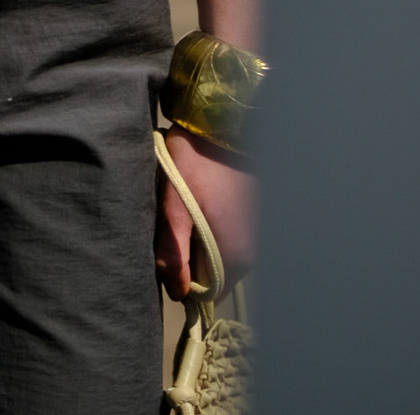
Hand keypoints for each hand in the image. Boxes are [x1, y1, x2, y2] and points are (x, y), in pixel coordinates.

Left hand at [155, 127, 255, 300]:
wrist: (222, 126)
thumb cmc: (197, 163)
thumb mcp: (175, 203)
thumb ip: (173, 249)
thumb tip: (175, 290)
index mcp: (235, 256)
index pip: (205, 293)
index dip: (181, 279)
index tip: (165, 253)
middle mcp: (251, 253)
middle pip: (210, 275)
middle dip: (187, 258)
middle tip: (170, 226)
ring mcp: (254, 237)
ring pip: (217, 255)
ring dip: (197, 241)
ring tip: (183, 211)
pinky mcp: (251, 221)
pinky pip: (226, 239)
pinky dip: (209, 229)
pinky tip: (197, 204)